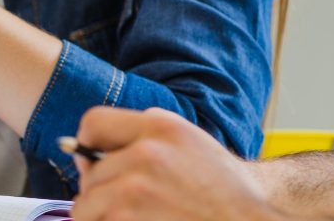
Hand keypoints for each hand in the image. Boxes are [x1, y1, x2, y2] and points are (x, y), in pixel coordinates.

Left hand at [71, 107, 284, 220]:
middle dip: (100, 192)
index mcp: (159, 126)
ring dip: (102, 217)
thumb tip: (81, 154)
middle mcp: (146, 153)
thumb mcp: (184, 143)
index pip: (92, 123)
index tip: (91, 163)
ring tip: (135, 217)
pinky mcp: (128, 220)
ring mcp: (137, 190)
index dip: (85, 146)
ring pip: (85, 205)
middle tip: (132, 204)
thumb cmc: (219, 188)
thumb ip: (138, 139)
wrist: (251, 220)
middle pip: (89, 173)